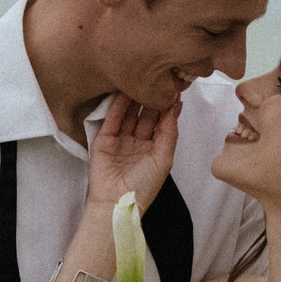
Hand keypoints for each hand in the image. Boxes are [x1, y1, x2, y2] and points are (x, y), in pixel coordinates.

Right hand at [87, 91, 180, 216]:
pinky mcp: (104, 139)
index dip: (167, 106)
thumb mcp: (164, 158)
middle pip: (146, 115)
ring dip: (135, 99)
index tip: (173, 87)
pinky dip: (118, 106)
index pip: (162, 121)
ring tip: (141, 79)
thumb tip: (176, 106)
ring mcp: (121, 140)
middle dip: (152, 98)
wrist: (117, 202)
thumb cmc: (143, 186)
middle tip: (157, 79)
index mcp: (155, 148)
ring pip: (129, 114)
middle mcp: (138, 141)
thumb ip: (170, 131)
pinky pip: (112, 119)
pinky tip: (124, 92)